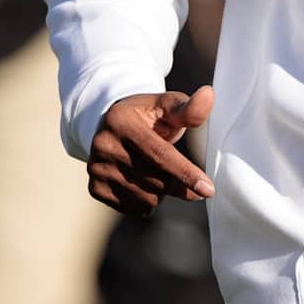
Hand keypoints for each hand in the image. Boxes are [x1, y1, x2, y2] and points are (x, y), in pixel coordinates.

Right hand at [87, 86, 215, 215]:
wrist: (114, 127)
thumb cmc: (149, 116)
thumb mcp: (168, 106)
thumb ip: (190, 108)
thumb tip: (208, 95)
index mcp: (122, 122)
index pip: (160, 154)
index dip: (186, 173)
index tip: (208, 190)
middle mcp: (104, 146)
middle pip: (156, 180)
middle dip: (178, 182)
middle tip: (188, 176)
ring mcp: (96, 169)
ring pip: (146, 198)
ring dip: (163, 192)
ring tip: (159, 172)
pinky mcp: (95, 188)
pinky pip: (133, 208)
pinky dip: (148, 201)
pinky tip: (146, 183)